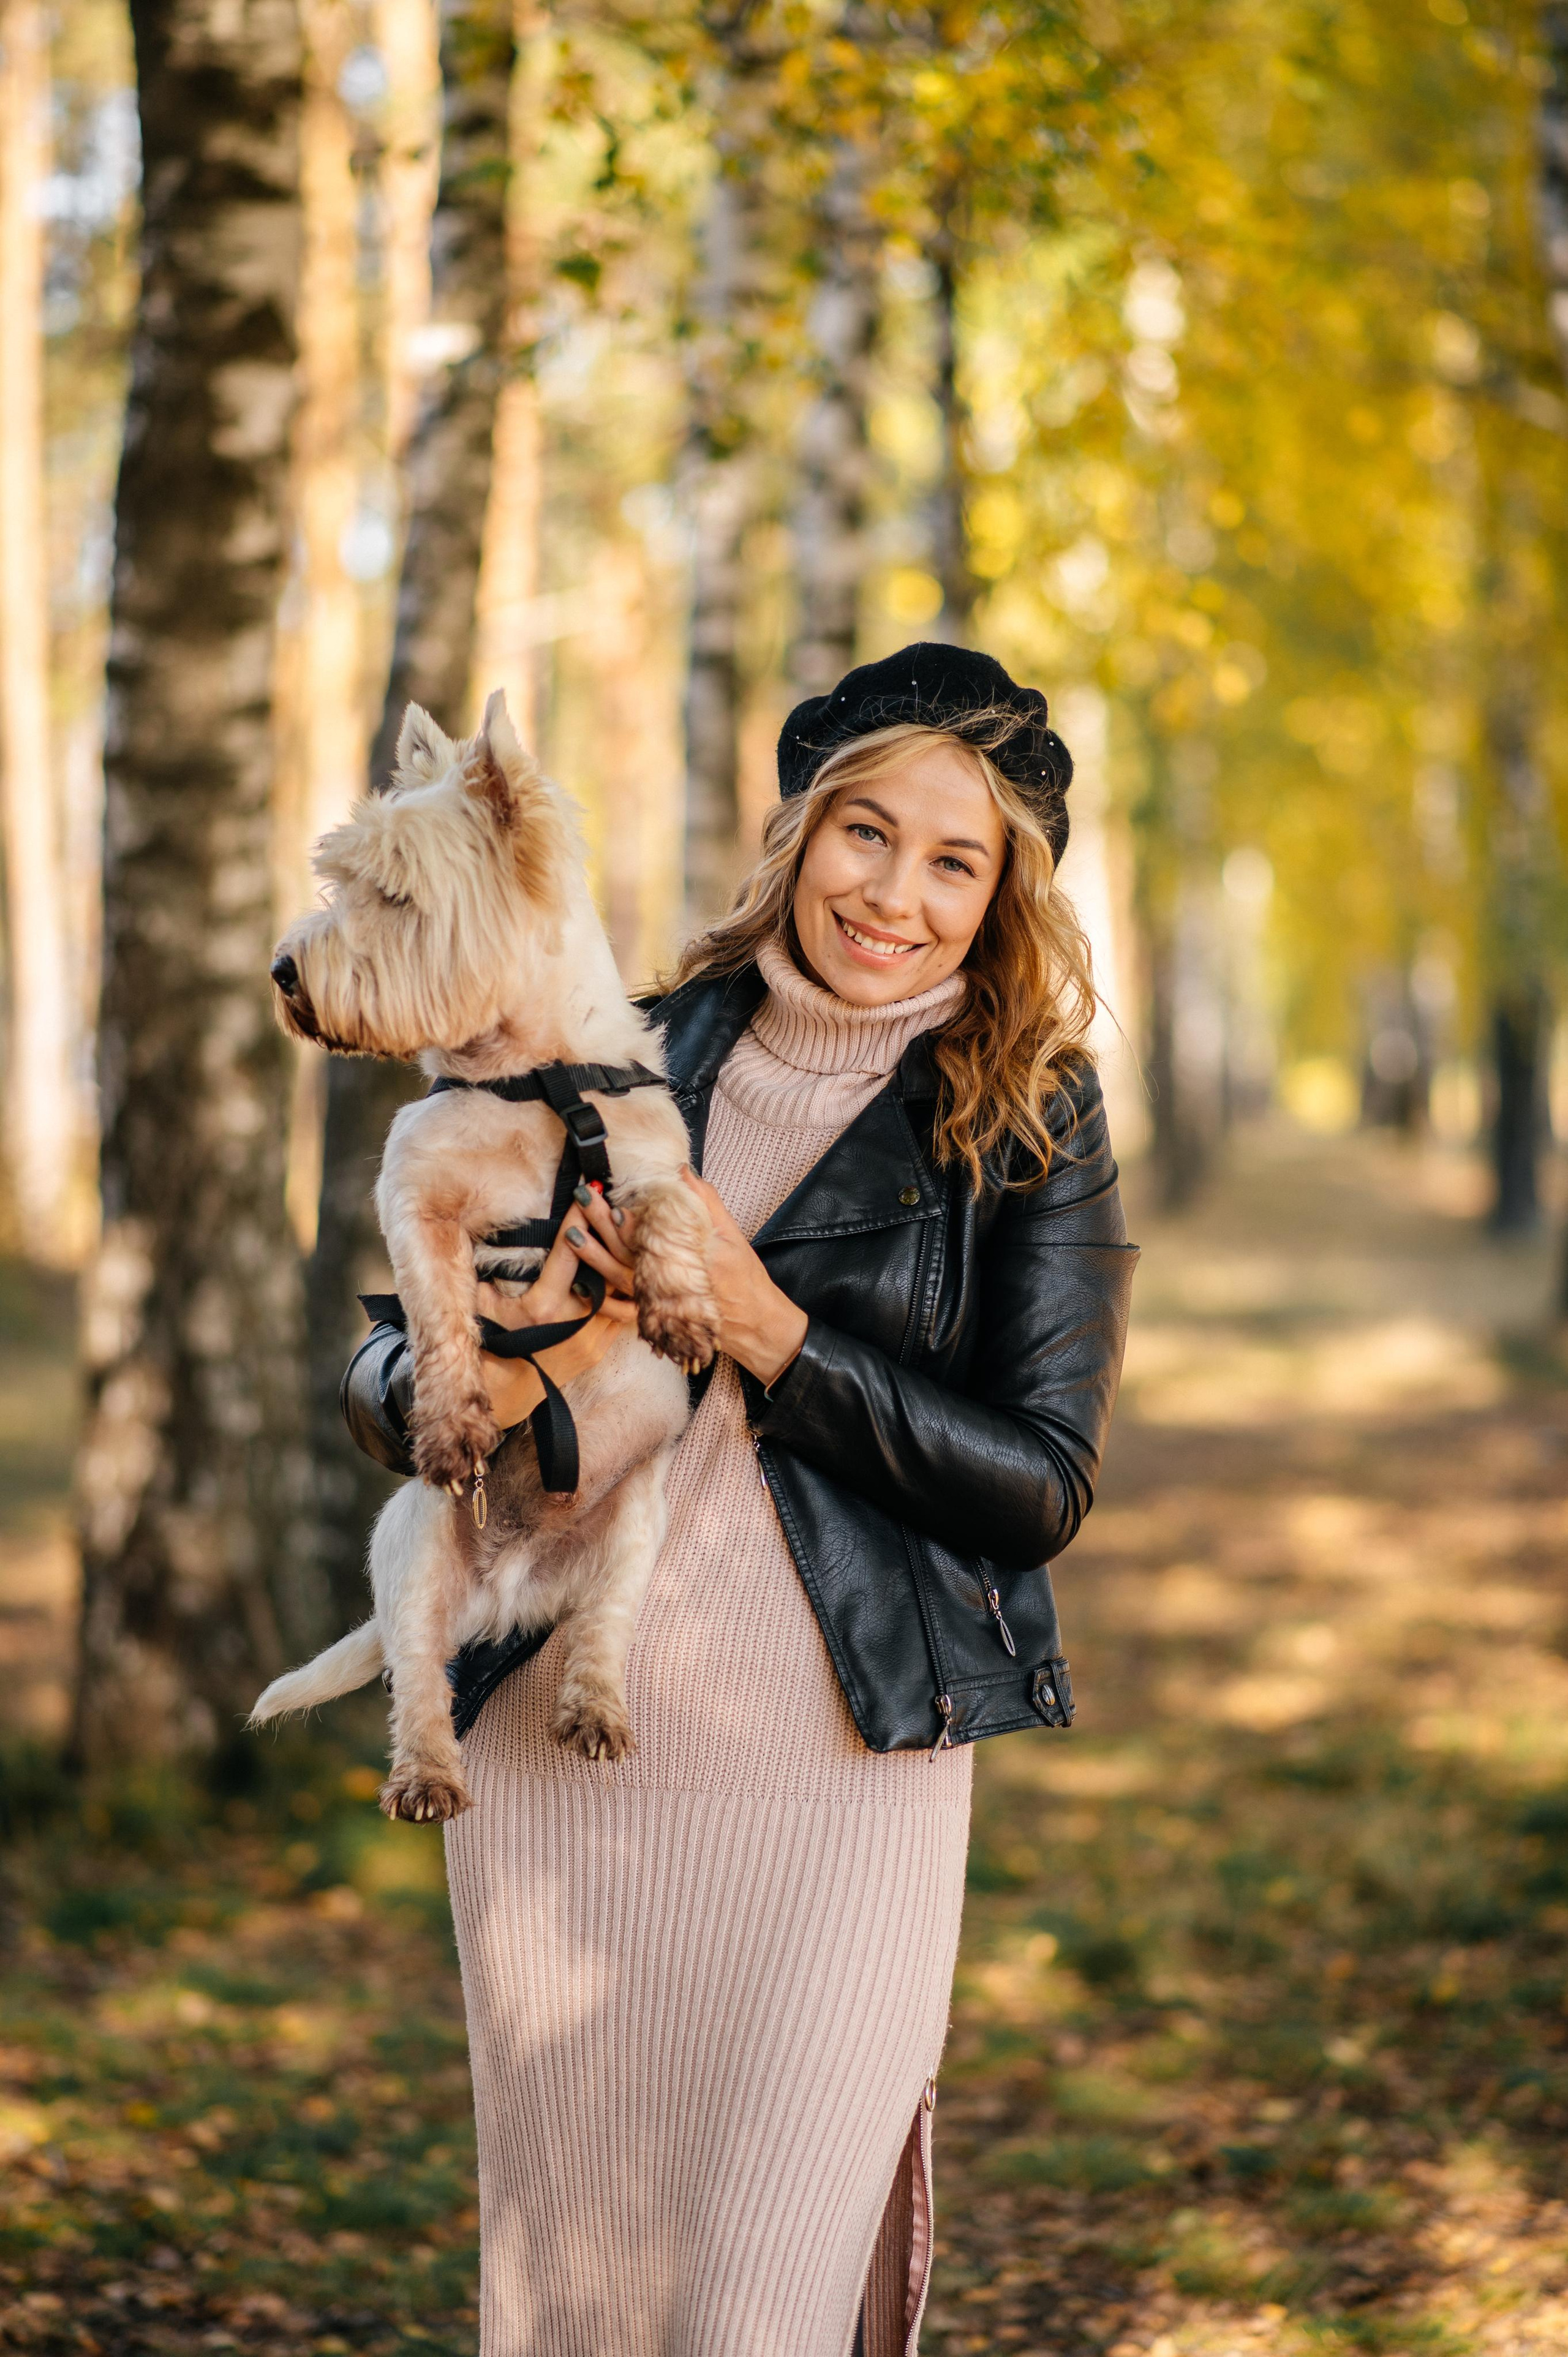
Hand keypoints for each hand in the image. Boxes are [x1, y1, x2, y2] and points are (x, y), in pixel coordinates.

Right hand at [476, 1209, 635, 1428]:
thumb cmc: (488, 1347)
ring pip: (621, 1292)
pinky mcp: (601, 1349)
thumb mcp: (481, 1307)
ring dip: (623, 1262)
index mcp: (544, 1307)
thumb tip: (485, 1239)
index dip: (579, 1218)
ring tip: (628, 1231)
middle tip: (614, 1204)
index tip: (588, 1191)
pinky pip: (622, 1313)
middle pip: (606, 1267)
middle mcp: (575, 1322)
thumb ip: (487, 1274)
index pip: (569, 1252)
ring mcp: (592, 1338)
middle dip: (610, 1232)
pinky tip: (627, 1268)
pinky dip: (625, 1290)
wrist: (503, 1396)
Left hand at [569, 1169, 807, 1389]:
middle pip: (631, 1251)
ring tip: (570, 1233)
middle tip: (583, 1198)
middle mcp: (675, 1283)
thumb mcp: (733, 1235)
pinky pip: (622, 1307)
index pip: (656, 1232)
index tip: (611, 1194)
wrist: (756, 1327)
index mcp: (695, 1258)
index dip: (630, 1214)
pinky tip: (579, 1280)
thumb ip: (706, 1202)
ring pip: (620, 1278)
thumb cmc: (746, 1279)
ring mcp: (663, 1303)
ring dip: (593, 1255)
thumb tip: (681, 1171)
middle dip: (602, 1225)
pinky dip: (600, 1295)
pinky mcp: (656, 1317)